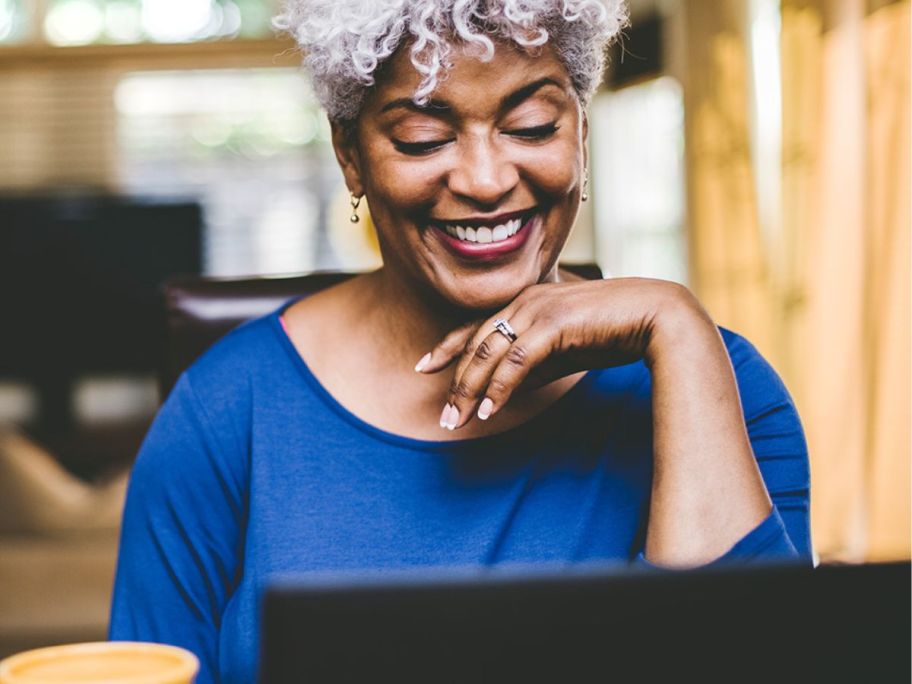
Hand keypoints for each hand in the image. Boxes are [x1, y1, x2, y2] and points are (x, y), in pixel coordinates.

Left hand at [416, 277, 701, 429]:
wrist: (655, 315)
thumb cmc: (613, 331)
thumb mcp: (564, 352)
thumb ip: (535, 367)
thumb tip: (505, 390)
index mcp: (526, 303)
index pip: (475, 326)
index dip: (446, 347)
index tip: (425, 367)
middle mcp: (525, 302)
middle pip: (475, 344)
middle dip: (455, 383)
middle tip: (444, 418)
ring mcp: (537, 309)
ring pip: (489, 352)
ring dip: (470, 390)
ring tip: (459, 421)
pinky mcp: (553, 323)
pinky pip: (516, 360)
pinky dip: (500, 386)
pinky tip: (490, 410)